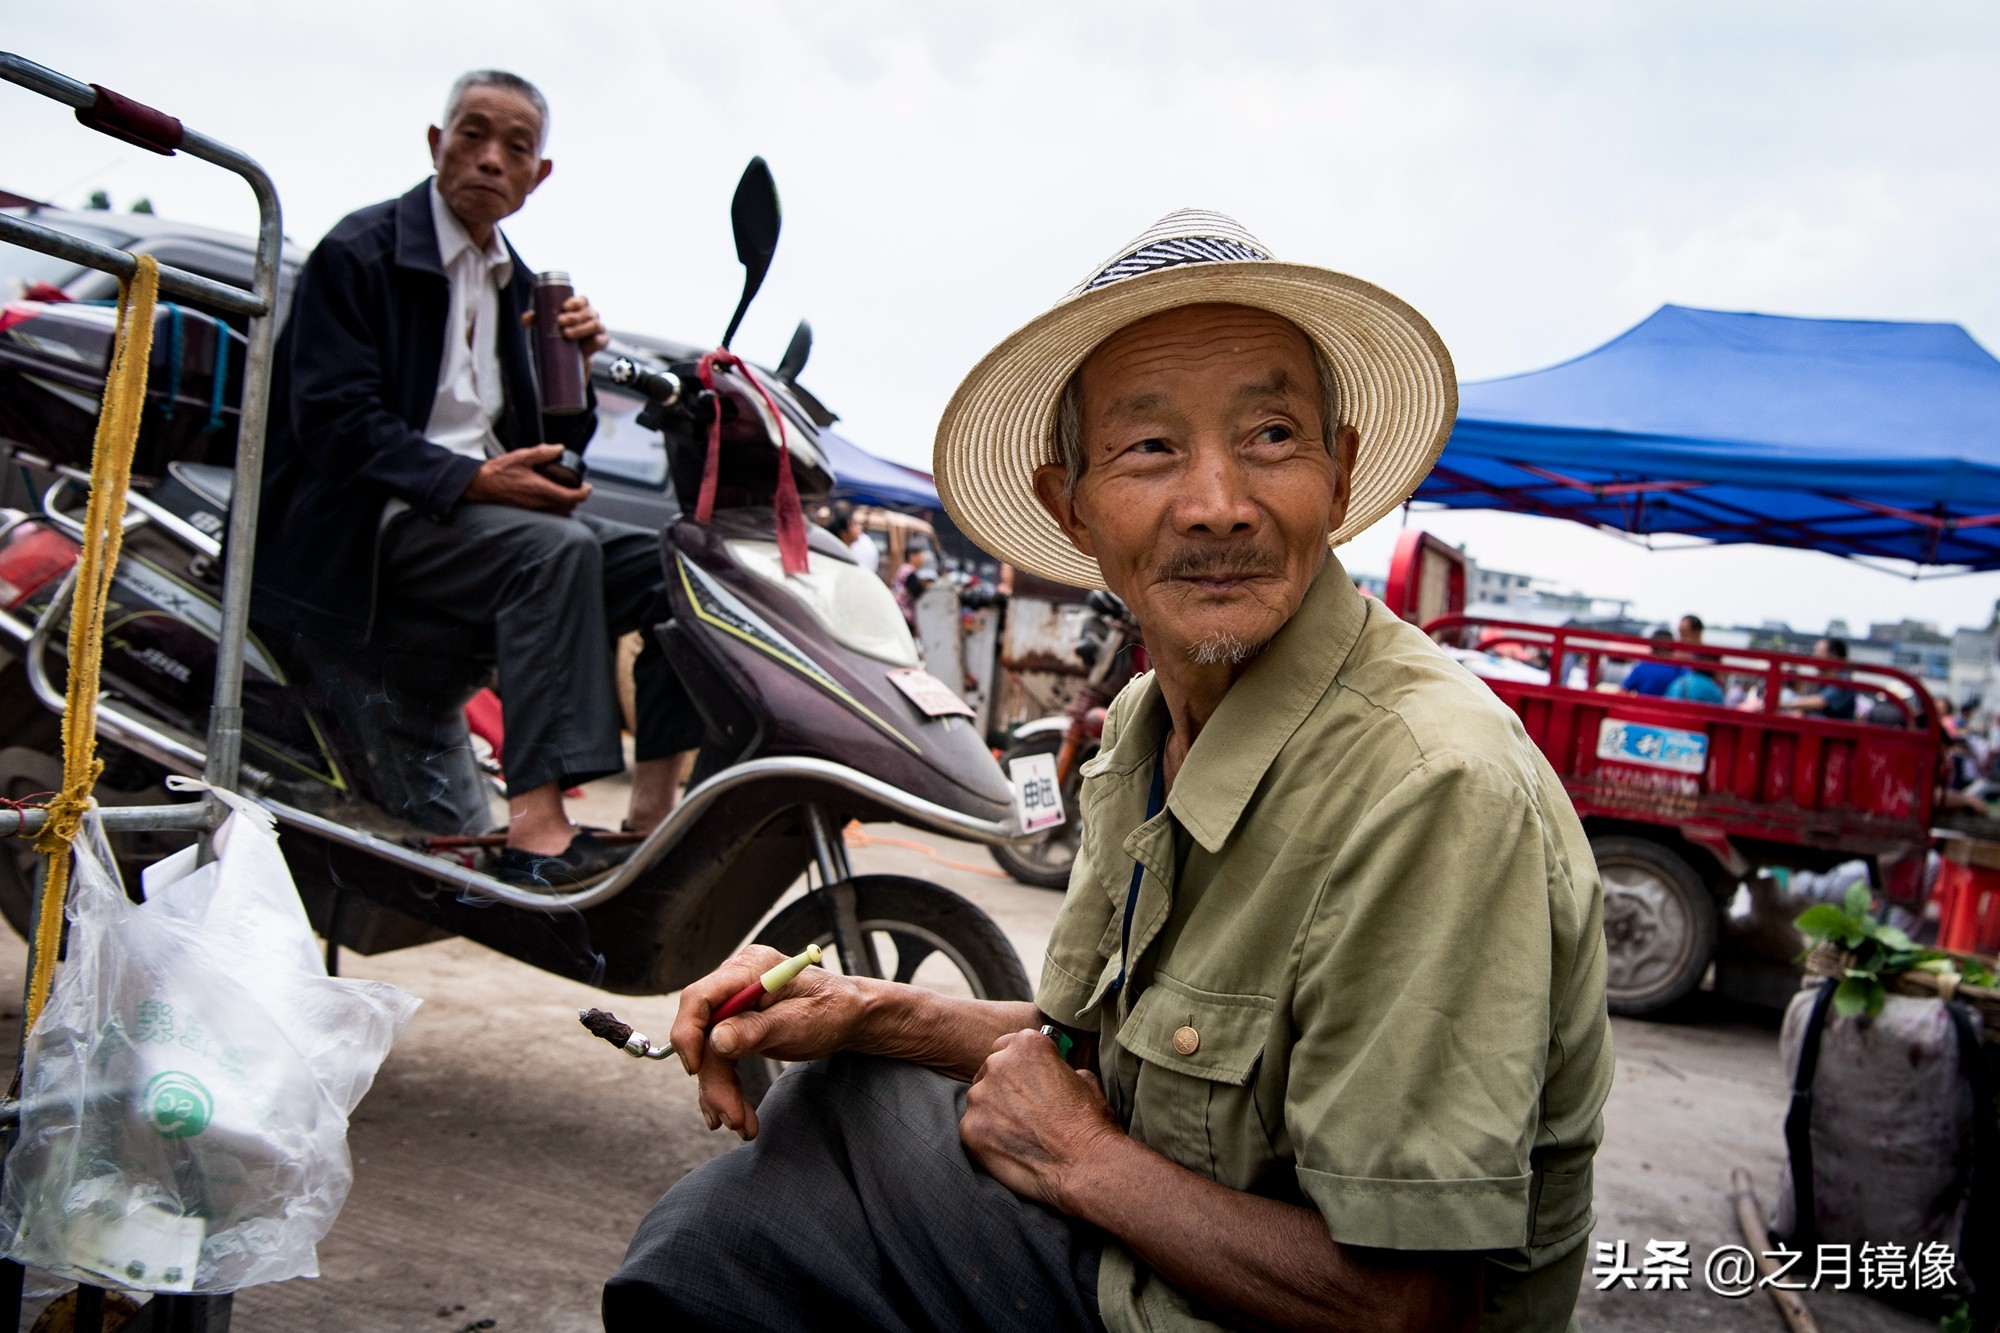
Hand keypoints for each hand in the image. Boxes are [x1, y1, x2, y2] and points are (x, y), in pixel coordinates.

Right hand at [461, 445, 590, 514]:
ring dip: (567, 505)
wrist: (480, 485)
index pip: (571, 497)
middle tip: (578, 487)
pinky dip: (556, 509)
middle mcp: (539, 503)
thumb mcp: (521, 457)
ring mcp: (533, 510)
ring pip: (559, 513)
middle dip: (576, 498)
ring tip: (566, 492)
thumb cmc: (499, 471)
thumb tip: (559, 448)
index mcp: (541, 489)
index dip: (584, 493)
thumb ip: (542, 453)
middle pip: (568, 507)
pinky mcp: (527, 512)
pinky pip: (548, 514)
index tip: (588, 487)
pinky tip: (551, 498)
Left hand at [523, 293, 608, 356]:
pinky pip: (601, 341)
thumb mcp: (547, 325)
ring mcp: (598, 329)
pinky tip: (583, 346)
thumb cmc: (560, 335)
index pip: (583, 300)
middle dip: (574, 317)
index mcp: (581, 308)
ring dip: (581, 328)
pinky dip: (593, 343)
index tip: (564, 307)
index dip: (575, 302)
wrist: (571, 357)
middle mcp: (591, 316)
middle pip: (588, 312)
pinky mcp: (601, 343)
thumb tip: (526, 318)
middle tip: (560, 322)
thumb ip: (537, 319)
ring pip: (595, 324)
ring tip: (567, 334)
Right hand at [669, 945, 870, 1140]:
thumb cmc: (834, 1010)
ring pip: (710, 1052)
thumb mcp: (802, 1022)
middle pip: (704, 1032)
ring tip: (740, 1124)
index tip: (695, 1070)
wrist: (851, 1016)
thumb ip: (758, 1030)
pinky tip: (735, 1113)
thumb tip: (716, 1040)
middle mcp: (736, 983)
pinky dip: (725, 1087)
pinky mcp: (737, 1025)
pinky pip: (720, 1057)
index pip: (700, 996)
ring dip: (720, 1091)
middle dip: (713, 1079)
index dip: (688, 1032)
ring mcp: (735, 1004)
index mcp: (751, 970)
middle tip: (731, 1118)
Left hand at [960, 1030, 1122, 1210]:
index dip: (1019, 1065)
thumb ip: (1061, 1069)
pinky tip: (1010, 1148)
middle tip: (1025, 1110)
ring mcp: (980, 1096)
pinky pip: (973, 1127)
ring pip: (980, 1099)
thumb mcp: (1084, 1080)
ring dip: (994, 1111)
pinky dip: (987, 1137)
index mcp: (1027, 1045)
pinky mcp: (969, 1128)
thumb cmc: (1089, 1123)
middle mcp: (998, 1064)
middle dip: (1005, 1087)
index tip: (1027, 1079)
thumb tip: (1057, 1074)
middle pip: (991, 1070)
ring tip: (1020, 1133)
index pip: (1009, 1045)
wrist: (1083, 1165)